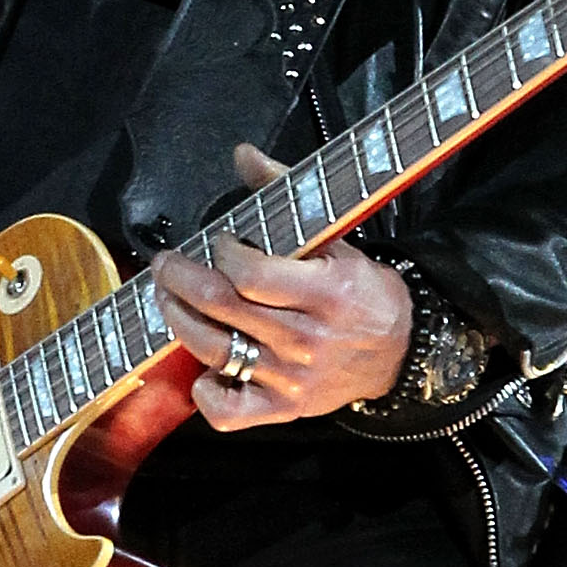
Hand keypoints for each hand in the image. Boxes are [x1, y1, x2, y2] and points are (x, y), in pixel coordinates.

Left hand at [152, 143, 411, 428]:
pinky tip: (203, 369)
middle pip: (222, 308)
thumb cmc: (358, 289)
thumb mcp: (335, 238)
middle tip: (165, 264)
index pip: (252, 275)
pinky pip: (228, 413)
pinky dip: (205, 393)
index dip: (222, 254)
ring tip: (168, 299)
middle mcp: (306, 340)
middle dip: (179, 280)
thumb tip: (242, 153)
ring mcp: (292, 379)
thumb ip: (285, 193)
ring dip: (178, 320)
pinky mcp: (283, 409)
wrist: (401, 351)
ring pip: (214, 351)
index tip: (217, 242)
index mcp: (325, 293)